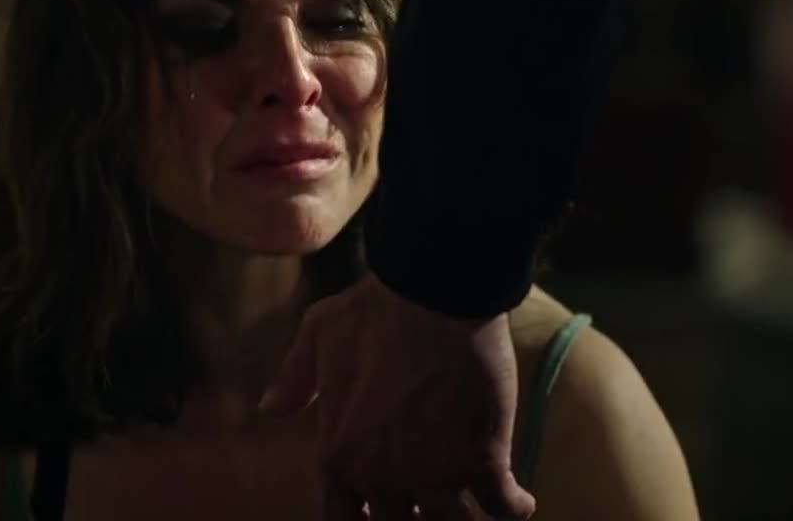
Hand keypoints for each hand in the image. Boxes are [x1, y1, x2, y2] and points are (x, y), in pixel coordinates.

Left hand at [260, 273, 535, 520]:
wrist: (436, 294)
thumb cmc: (375, 310)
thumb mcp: (318, 336)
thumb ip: (295, 379)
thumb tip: (271, 408)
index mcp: (338, 456)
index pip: (343, 519)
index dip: (364, 518)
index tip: (383, 510)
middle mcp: (382, 478)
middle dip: (414, 517)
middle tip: (432, 504)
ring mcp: (434, 475)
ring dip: (462, 517)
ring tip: (478, 505)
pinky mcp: (482, 462)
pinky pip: (502, 506)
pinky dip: (514, 508)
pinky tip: (521, 503)